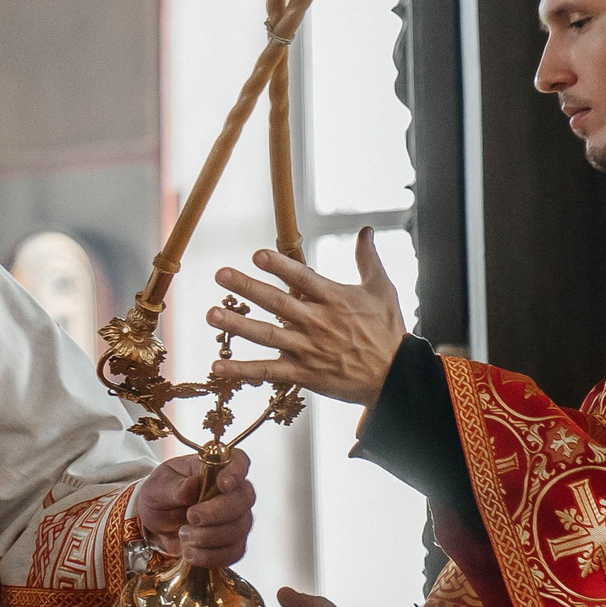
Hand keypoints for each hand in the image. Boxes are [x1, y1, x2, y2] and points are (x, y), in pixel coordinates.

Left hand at [132, 448, 253, 565]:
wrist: (154, 524)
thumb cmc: (159, 496)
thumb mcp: (157, 487)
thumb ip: (174, 487)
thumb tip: (192, 485)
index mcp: (213, 468)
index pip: (238, 460)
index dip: (237, 471)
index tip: (223, 484)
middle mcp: (231, 491)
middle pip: (244, 498)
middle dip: (218, 512)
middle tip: (191, 517)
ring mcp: (235, 518)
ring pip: (240, 527)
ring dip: (209, 536)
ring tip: (183, 535)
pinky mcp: (232, 542)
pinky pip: (234, 552)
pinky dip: (210, 555)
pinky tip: (190, 552)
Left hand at [207, 230, 407, 406]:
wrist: (394, 377)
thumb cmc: (388, 330)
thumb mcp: (382, 290)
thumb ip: (368, 258)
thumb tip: (365, 229)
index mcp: (334, 299)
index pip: (303, 278)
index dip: (280, 266)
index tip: (257, 254)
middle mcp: (317, 323)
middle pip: (277, 303)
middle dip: (247, 287)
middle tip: (220, 274)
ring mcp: (308, 349)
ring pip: (267, 335)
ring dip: (237, 326)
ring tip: (211, 314)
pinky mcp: (303, 373)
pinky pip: (267, 371)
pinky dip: (241, 370)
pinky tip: (216, 365)